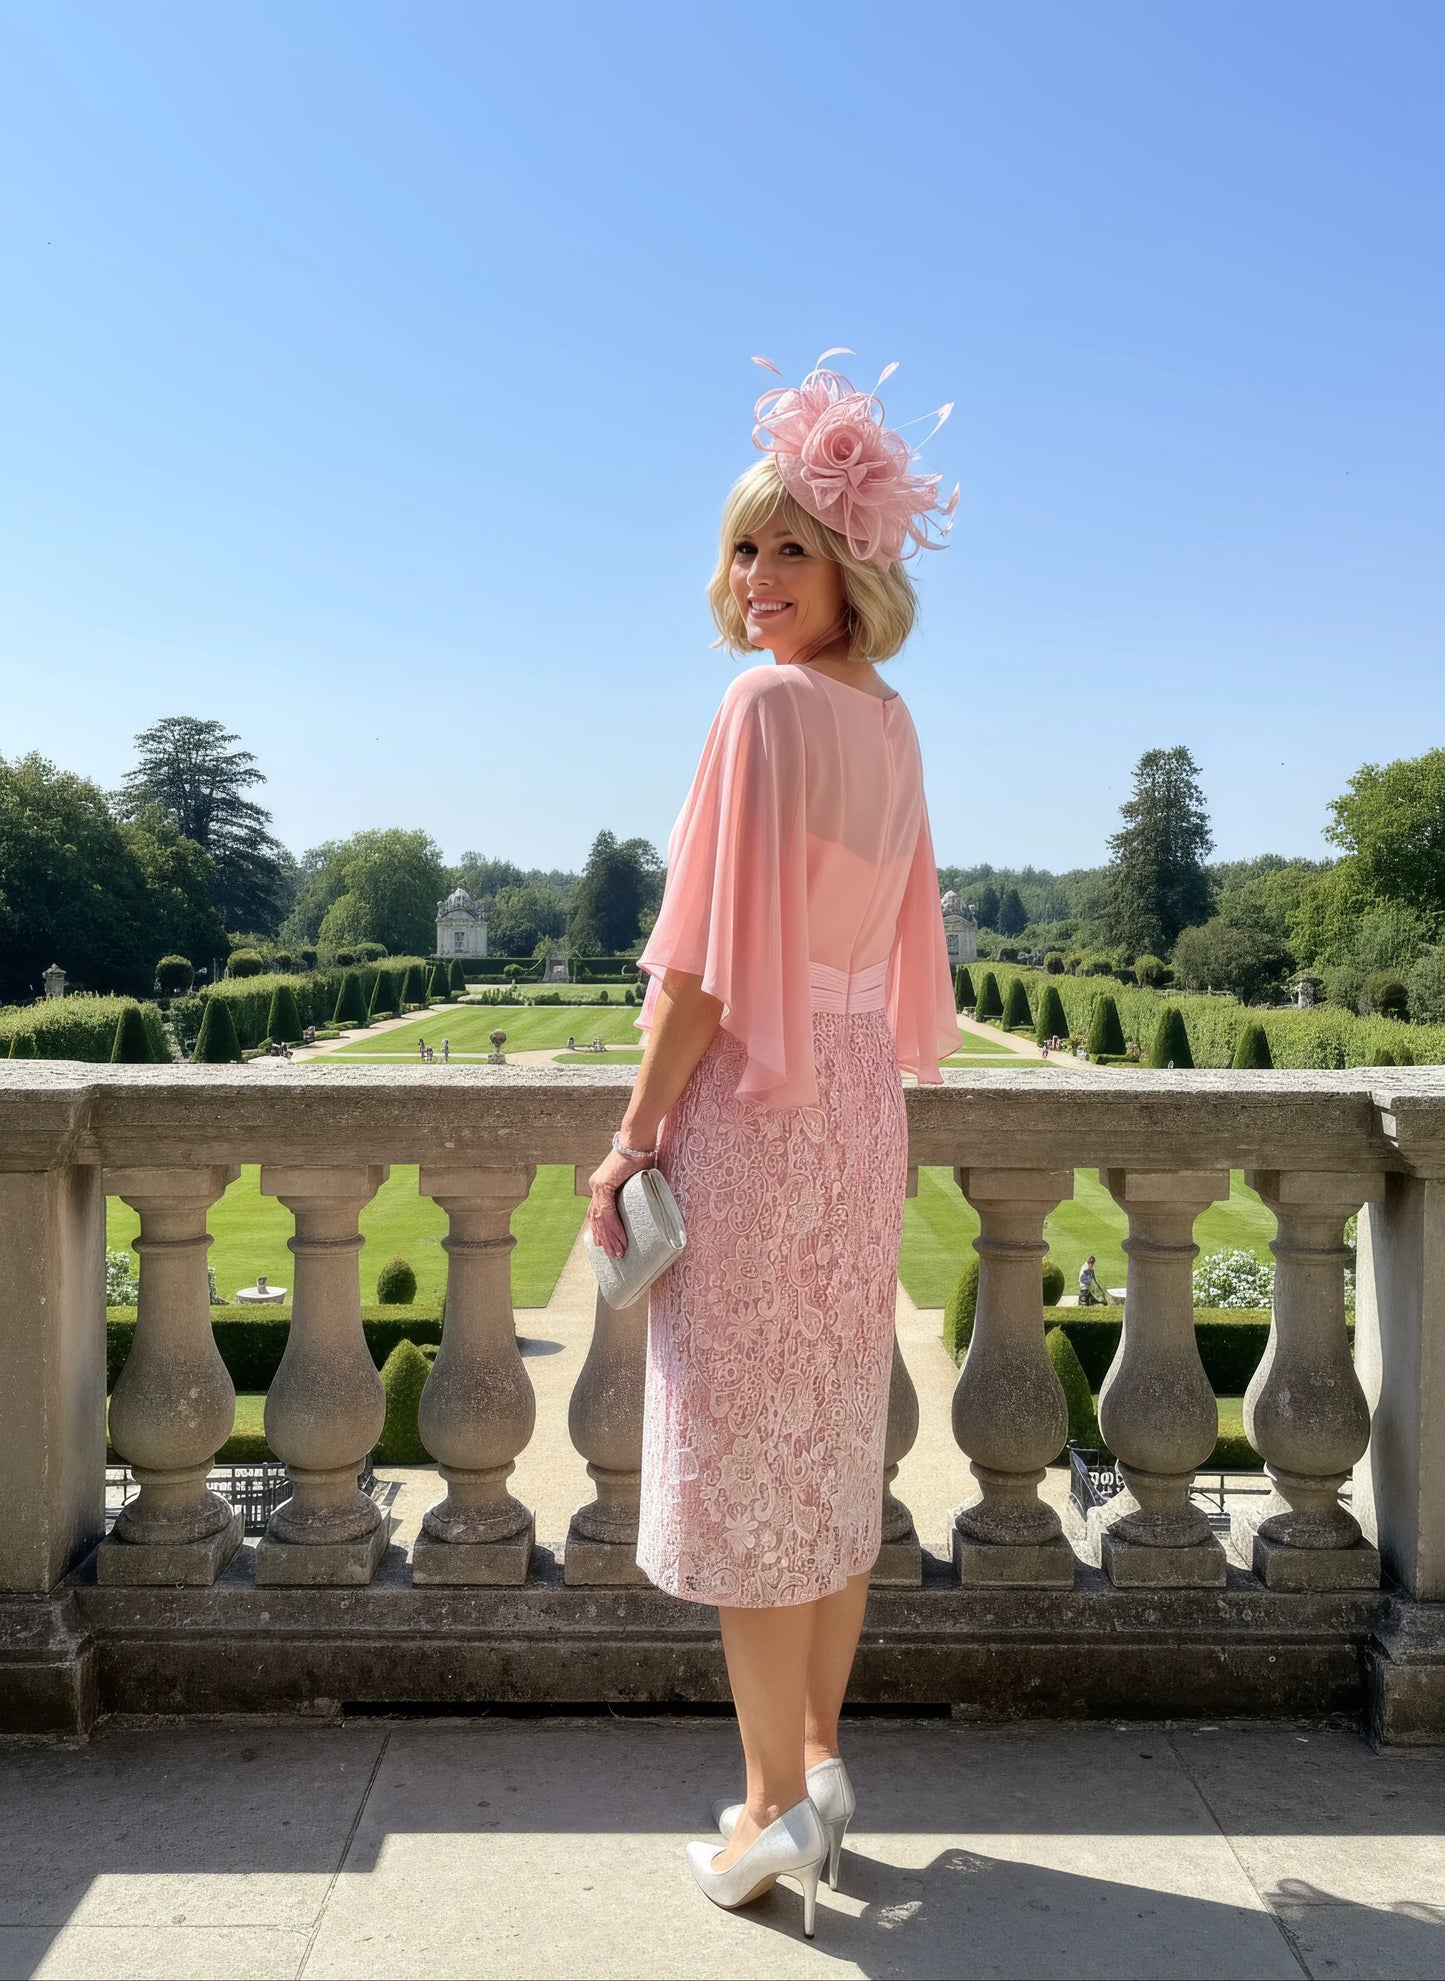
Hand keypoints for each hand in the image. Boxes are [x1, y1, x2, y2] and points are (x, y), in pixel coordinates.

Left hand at [585, 1143, 654, 1258]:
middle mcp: (596, 1185)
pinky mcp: (604, 1185)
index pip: (598, 1211)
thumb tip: (640, 1204)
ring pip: (600, 1218)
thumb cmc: (641, 1155)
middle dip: (605, 1239)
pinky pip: (607, 1212)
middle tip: (612, 1254)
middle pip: (596, 1218)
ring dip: (610, 1238)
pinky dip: (613, 1228)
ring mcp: (598, 1185)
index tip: (604, 1244)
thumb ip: (632, 1192)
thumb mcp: (635, 1178)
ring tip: (617, 1252)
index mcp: (602, 1184)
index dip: (601, 1229)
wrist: (638, 1140)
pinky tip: (619, 1239)